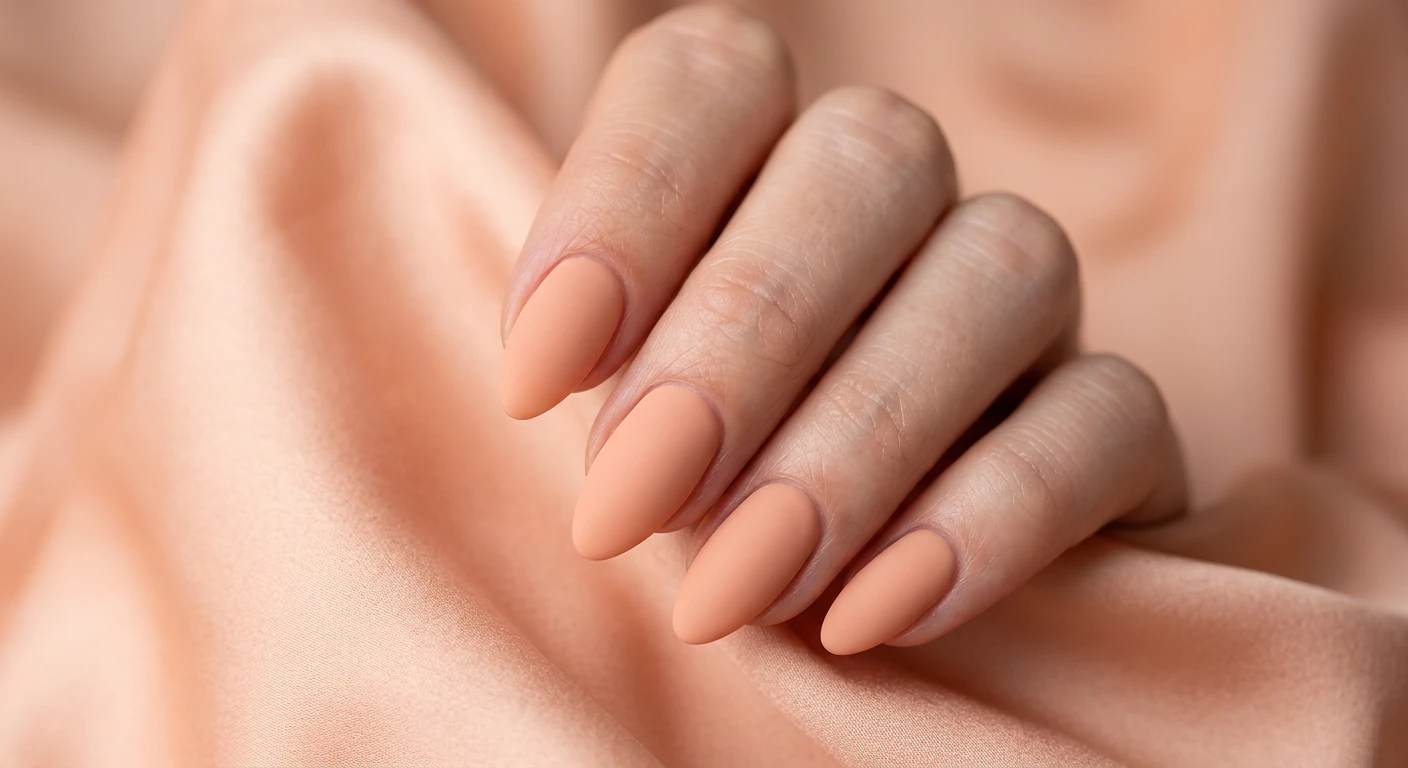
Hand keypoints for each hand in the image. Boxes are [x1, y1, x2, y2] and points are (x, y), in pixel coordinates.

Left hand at [500, 5, 1185, 653]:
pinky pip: (1101, 417)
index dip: (624, 203)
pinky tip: (872, 615)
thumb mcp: (620, 415)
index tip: (538, 377)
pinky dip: (991, 519)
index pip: (710, 79)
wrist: (850, 587)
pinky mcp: (1114, 415)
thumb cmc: (698, 482)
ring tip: (738, 584)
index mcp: (762, 150)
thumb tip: (571, 391)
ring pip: (1000, 271)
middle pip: (868, 160)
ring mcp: (1022, 292)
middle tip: (634, 500)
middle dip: (739, 341)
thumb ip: (601, 368)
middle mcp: (905, 191)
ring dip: (855, 441)